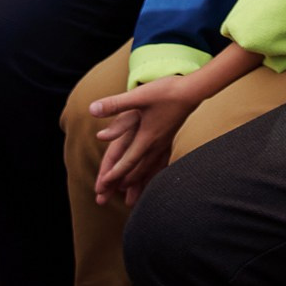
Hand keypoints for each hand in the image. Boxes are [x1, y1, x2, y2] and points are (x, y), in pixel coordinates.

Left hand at [87, 77, 203, 207]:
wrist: (193, 90)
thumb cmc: (166, 92)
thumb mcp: (138, 96)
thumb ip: (115, 104)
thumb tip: (92, 109)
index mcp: (146, 138)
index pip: (127, 162)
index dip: (114, 175)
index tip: (103, 186)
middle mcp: (156, 144)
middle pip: (137, 170)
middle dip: (122, 183)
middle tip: (110, 195)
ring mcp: (164, 142)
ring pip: (149, 168)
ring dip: (138, 181)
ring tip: (131, 194)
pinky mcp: (170, 137)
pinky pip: (161, 162)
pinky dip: (154, 173)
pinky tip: (154, 174)